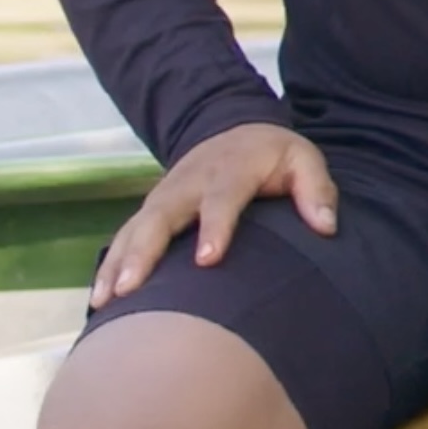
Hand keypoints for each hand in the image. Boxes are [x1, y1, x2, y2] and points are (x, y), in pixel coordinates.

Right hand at [90, 122, 337, 309]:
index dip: (214, 228)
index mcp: (231, 170)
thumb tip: (326, 226)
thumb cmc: (273, 155)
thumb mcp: (303, 159)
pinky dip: (109, 265)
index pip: (222, 199)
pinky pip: (125, 238)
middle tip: (131, 287)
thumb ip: (316, 190)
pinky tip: (100, 299)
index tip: (208, 260)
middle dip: (144, 252)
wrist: (234, 128)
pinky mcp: (151, 210)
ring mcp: (165, 196)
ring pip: (136, 229)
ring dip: (119, 263)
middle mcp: (190, 184)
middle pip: (162, 217)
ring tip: (107, 300)